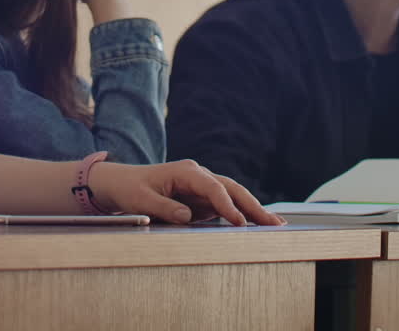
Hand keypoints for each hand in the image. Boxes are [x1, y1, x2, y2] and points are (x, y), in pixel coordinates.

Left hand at [87, 160, 284, 226]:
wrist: (123, 183)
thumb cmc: (131, 189)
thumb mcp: (141, 200)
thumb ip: (164, 208)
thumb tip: (187, 216)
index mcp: (186, 171)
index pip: (213, 187)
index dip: (227, 205)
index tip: (239, 222)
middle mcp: (199, 176)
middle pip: (232, 189)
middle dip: (253, 206)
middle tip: (273, 223)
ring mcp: (203, 187)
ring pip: (234, 197)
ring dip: (254, 211)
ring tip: (275, 225)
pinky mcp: (203, 200)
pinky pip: (227, 207)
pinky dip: (243, 215)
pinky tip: (257, 225)